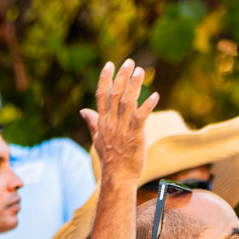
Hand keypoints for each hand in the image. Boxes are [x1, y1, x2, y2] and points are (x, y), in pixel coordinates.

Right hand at [80, 60, 159, 183]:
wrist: (118, 177)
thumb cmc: (110, 159)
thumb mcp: (98, 139)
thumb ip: (92, 122)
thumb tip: (83, 110)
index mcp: (103, 121)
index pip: (101, 95)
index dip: (105, 78)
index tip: (110, 64)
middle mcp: (111, 122)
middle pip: (115, 94)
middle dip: (122, 77)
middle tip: (130, 62)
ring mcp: (123, 129)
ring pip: (127, 102)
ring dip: (134, 85)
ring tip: (141, 71)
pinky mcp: (135, 136)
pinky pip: (140, 117)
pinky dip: (147, 105)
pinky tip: (155, 95)